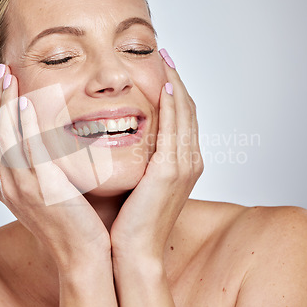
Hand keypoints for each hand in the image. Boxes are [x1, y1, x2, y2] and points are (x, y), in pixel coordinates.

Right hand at [0, 64, 109, 269]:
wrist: (83, 257)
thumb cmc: (75, 224)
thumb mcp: (53, 191)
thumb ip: (44, 165)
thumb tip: (49, 141)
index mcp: (7, 185)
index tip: (1, 85)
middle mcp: (6, 184)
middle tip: (0, 72)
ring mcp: (19, 187)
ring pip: (2, 135)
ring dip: (4, 102)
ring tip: (8, 76)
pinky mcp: (38, 188)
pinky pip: (24, 147)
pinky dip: (22, 122)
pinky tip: (27, 100)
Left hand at [110, 49, 203, 260]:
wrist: (133, 253)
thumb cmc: (129, 221)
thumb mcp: (135, 182)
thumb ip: (135, 158)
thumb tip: (117, 137)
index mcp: (181, 163)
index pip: (181, 117)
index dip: (174, 90)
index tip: (162, 66)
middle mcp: (189, 160)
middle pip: (187, 109)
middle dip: (177, 79)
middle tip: (165, 53)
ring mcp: (184, 165)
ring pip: (185, 113)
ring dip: (175, 82)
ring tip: (164, 58)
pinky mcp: (172, 171)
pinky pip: (175, 128)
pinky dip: (172, 104)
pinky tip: (164, 84)